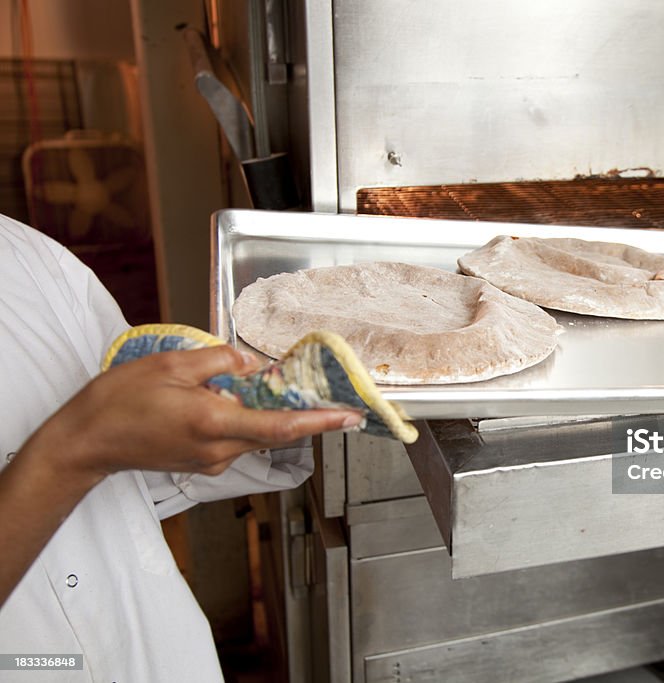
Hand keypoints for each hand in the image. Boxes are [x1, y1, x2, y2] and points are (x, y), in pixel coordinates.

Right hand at [21, 345, 364, 484]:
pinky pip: (236, 439)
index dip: (320, 422)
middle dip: (308, 418)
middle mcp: (218, 449)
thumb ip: (218, 361)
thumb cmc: (119, 401)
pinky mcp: (202, 463)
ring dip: (272, 416)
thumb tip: (249, 362)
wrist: (85, 442)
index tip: (350, 418)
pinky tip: (234, 401)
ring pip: (256, 435)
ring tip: (282, 392)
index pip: (281, 425)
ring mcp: (210, 461)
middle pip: (276, 433)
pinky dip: (246, 421)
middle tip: (338, 404)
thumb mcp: (170, 364)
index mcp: (213, 423)